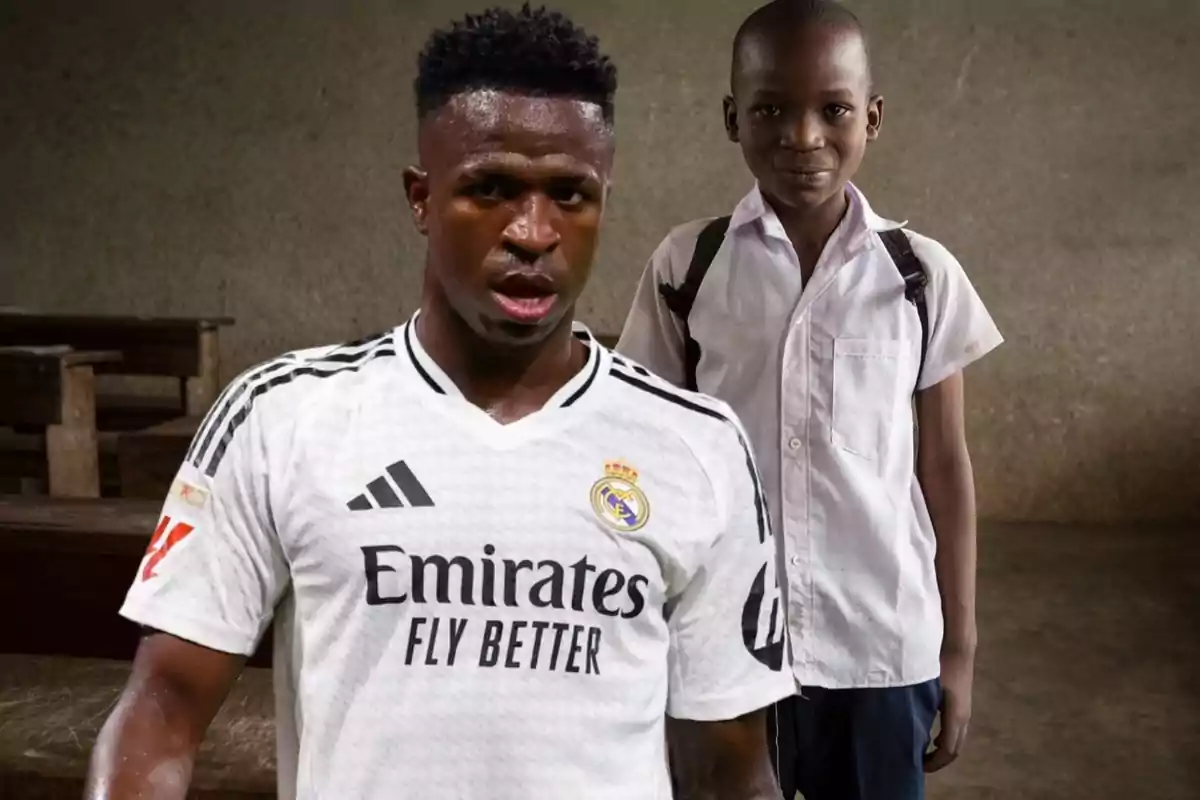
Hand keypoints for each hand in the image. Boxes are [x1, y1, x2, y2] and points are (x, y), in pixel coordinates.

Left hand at [924, 648, 973, 772]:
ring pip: (957, 739)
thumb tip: (908, 728)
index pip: (948, 750)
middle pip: (955, 749)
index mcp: (955, 717)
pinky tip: (931, 736)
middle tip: (918, 764)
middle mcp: (963, 718)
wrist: (958, 647)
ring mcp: (965, 712)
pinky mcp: (962, 705)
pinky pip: (956, 730)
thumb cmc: (941, 664)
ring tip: (922, 752)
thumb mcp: (926, 687)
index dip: (935, 763)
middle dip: (938, 760)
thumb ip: (918, 707)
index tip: (918, 767)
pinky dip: (945, 739)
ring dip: (942, 750)